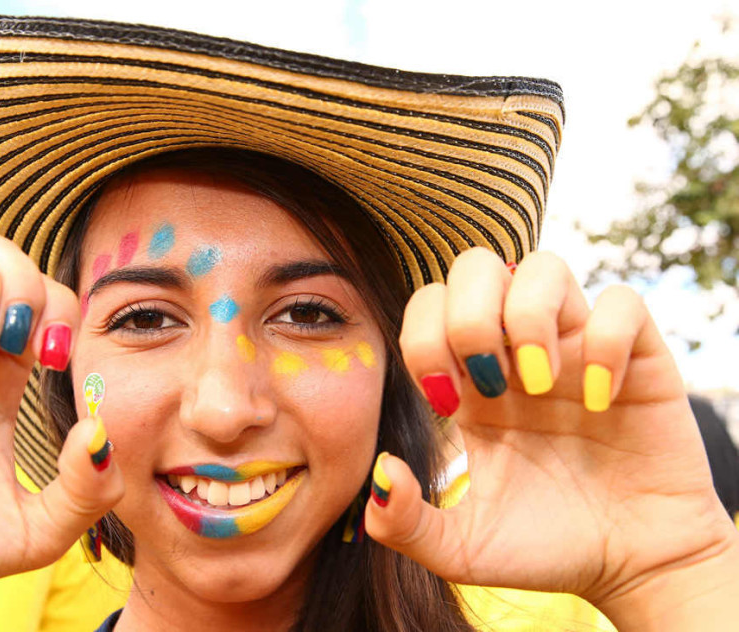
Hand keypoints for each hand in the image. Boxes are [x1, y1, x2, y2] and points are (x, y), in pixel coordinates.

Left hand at [365, 249, 737, 613]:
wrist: (629, 568)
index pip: (428, 305)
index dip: (424, 338)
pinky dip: (606, 342)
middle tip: (490, 383)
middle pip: (476, 266)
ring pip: (543, 267)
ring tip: (541, 384)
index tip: (449, 403)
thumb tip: (379, 471)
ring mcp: (576, 348)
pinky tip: (602, 399)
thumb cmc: (543, 548)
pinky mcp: (639, 358)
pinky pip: (623, 304)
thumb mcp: (460, 549)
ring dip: (529, 318)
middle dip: (468, 317)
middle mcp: (518, 351)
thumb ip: (405, 522)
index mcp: (469, 381)